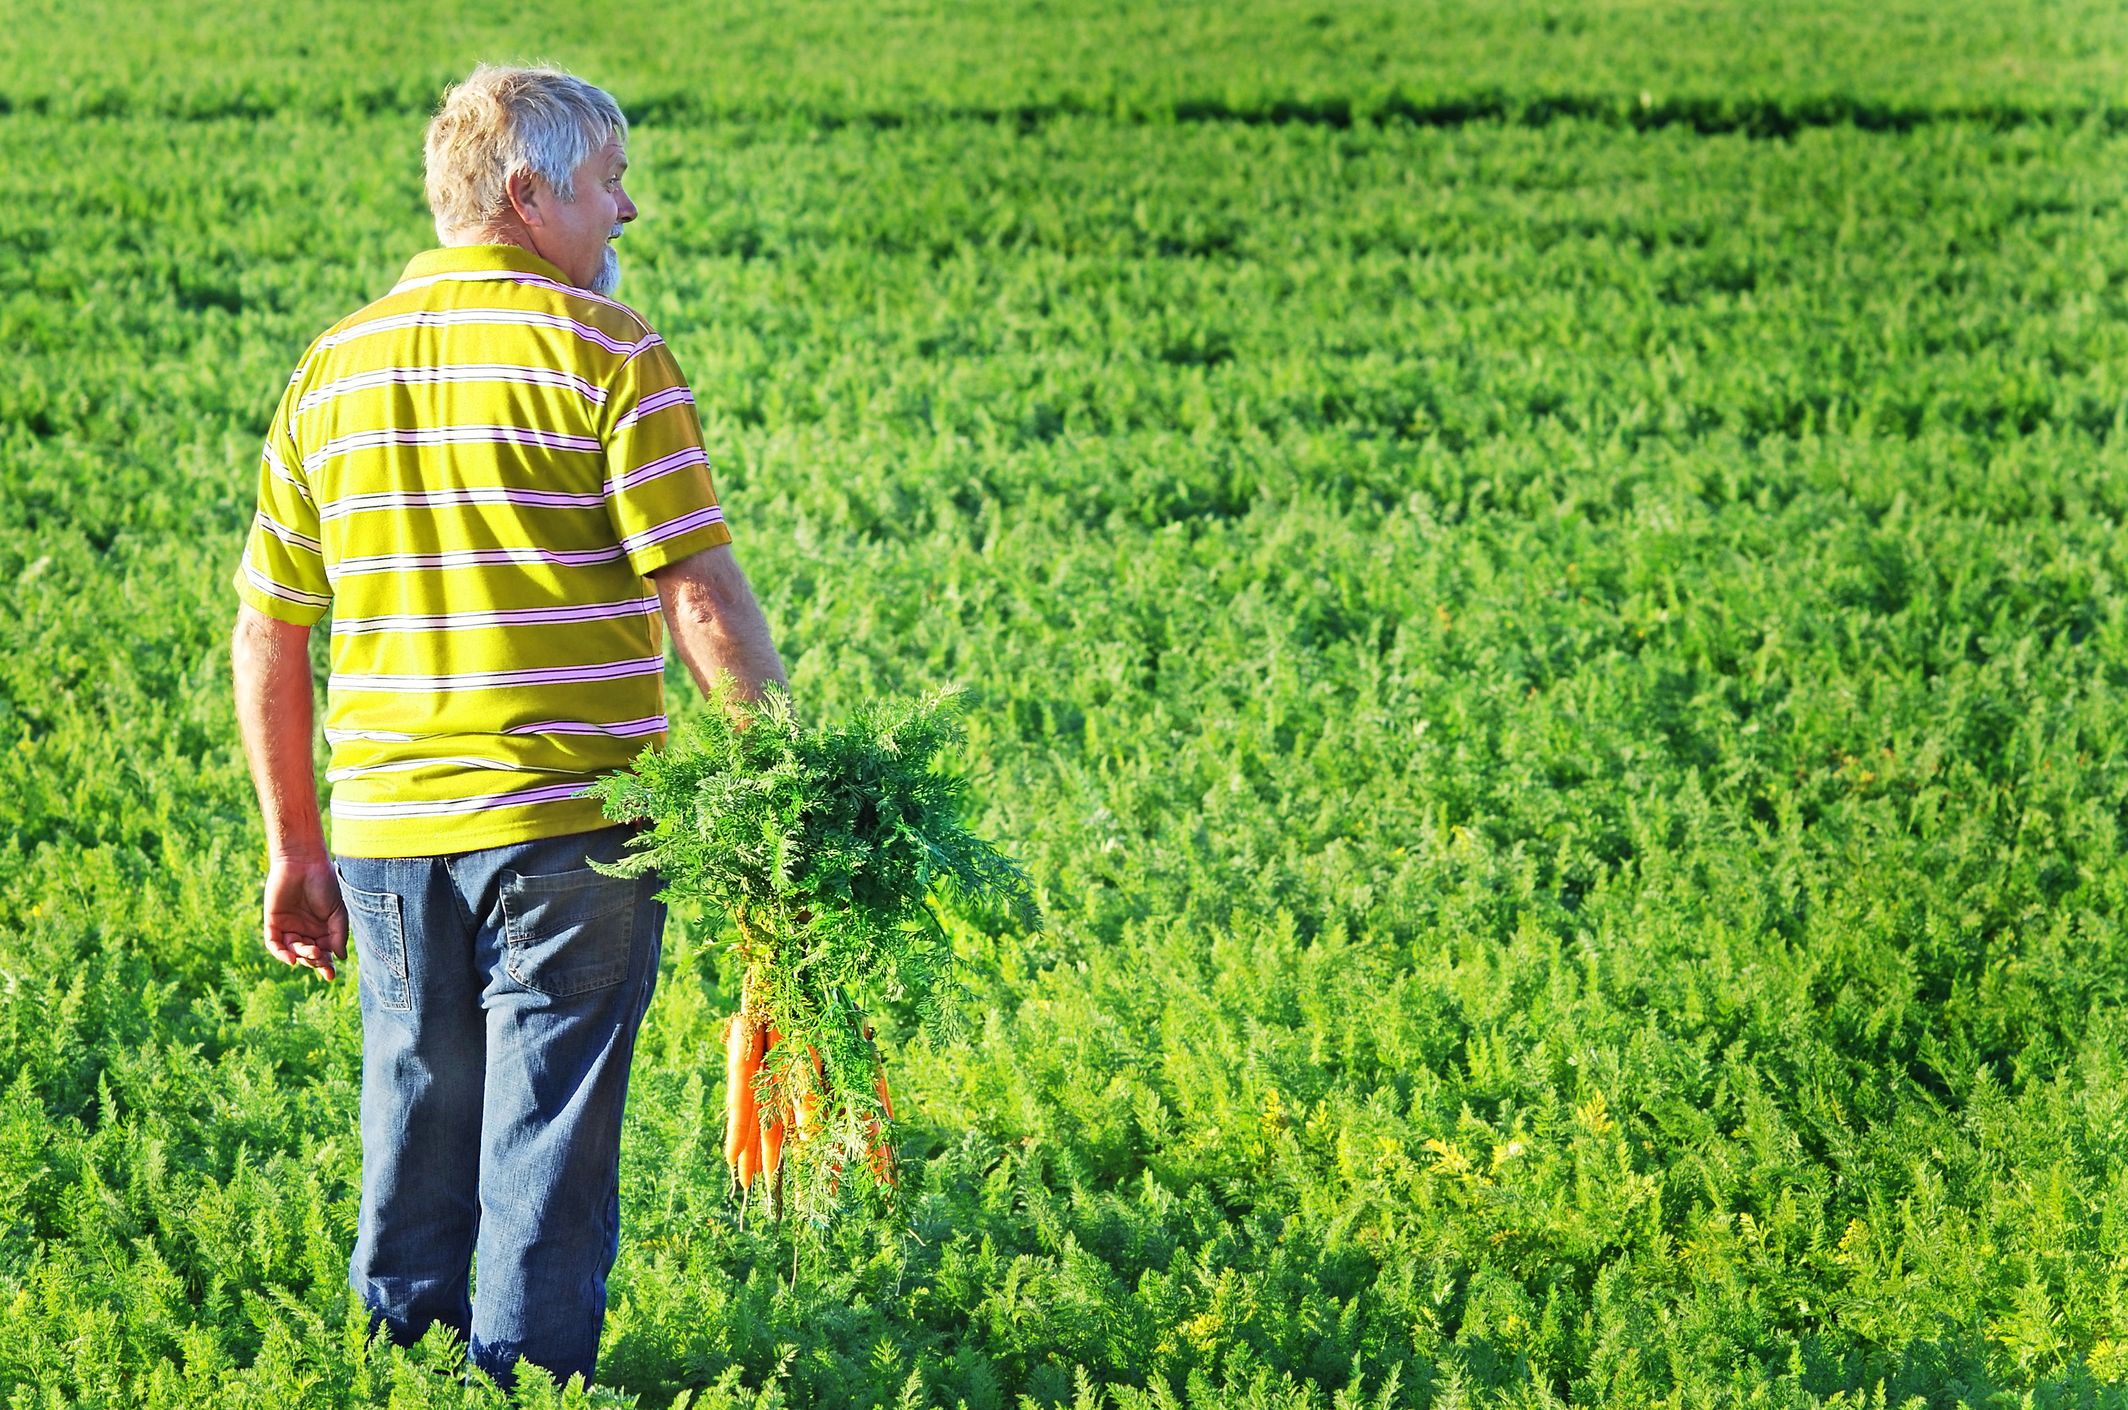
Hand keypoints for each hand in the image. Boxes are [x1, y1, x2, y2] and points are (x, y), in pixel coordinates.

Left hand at [262, 854, 347, 980]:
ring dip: (301, 955)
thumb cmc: (325, 884)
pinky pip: (274, 944)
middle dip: (314, 960)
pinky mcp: (273, 922)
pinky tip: (291, 959)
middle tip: (319, 955)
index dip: (326, 966)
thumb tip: (340, 957)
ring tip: (310, 950)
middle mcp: (305, 930)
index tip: (330, 976)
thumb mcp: (338, 911)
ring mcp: (289, 927)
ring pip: (293, 951)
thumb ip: (338, 934)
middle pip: (308, 955)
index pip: (324, 953)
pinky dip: (281, 953)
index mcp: (323, 929)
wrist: (304, 862)